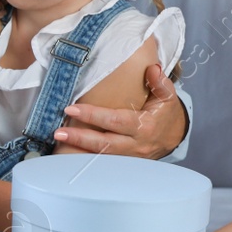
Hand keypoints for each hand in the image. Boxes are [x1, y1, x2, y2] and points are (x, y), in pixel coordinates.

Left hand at [54, 63, 186, 157]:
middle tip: (58, 132)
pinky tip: (67, 152)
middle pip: (105, 144)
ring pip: (102, 156)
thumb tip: (153, 68)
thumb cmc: (164, 113)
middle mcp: (135, 144)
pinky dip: (84, 158)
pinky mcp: (123, 163)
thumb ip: (160, 82)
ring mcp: (129, 157)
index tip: (71, 108)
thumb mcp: (167, 96)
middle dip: (80, 138)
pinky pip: (102, 162)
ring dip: (78, 149)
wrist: (173, 136)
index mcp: (144, 126)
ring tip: (59, 141)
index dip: (93, 115)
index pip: (115, 120)